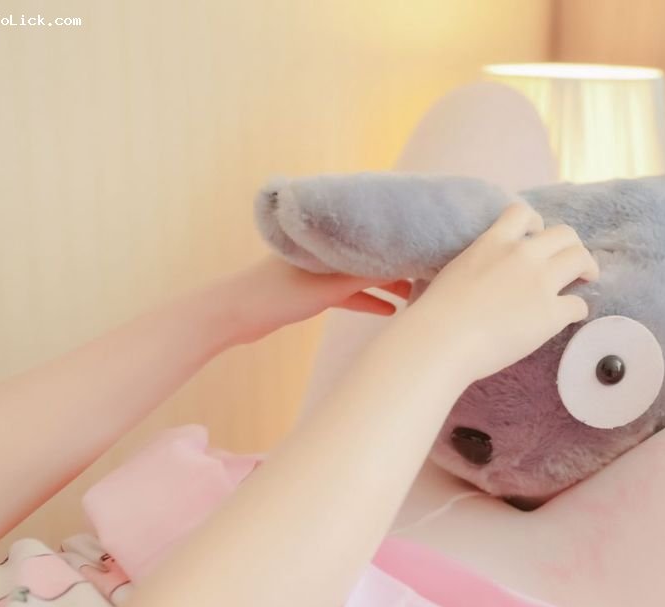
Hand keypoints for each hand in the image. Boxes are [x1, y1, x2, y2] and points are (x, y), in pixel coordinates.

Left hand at [207, 256, 411, 345]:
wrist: (236, 315)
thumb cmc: (277, 293)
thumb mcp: (331, 286)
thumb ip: (367, 276)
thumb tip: (406, 265)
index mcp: (328, 238)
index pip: (371, 233)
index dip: (399, 238)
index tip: (426, 243)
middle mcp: (325, 249)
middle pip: (369, 253)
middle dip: (397, 262)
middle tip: (427, 271)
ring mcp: (318, 270)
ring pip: (361, 275)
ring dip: (386, 284)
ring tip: (414, 293)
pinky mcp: (312, 291)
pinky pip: (348, 293)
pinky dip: (368, 299)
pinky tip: (389, 311)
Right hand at [398, 203, 596, 381]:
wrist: (443, 339)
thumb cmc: (435, 313)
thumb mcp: (452, 272)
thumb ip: (472, 265)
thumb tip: (471, 278)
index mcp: (493, 242)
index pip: (523, 213)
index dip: (536, 223)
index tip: (538, 236)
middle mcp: (522, 255)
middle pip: (564, 234)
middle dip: (572, 245)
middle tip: (572, 262)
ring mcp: (540, 282)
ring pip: (580, 259)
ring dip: (587, 267)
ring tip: (586, 279)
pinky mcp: (551, 313)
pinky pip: (578, 304)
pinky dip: (579, 309)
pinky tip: (572, 316)